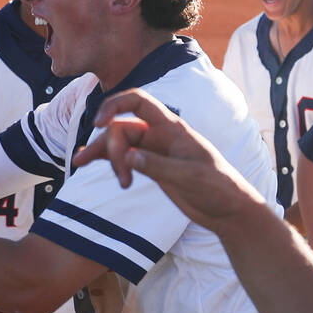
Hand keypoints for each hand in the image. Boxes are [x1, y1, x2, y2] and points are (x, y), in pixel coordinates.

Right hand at [70, 88, 261, 229]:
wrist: (228, 210)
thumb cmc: (218, 188)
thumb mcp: (189, 177)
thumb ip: (156, 166)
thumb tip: (127, 157)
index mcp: (173, 128)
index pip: (139, 102)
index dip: (115, 105)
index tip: (99, 124)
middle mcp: (159, 135)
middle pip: (121, 129)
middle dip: (112, 151)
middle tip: (123, 181)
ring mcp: (152, 150)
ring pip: (117, 143)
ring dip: (102, 156)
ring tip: (84, 169)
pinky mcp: (148, 166)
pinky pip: (121, 157)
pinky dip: (104, 159)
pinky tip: (86, 162)